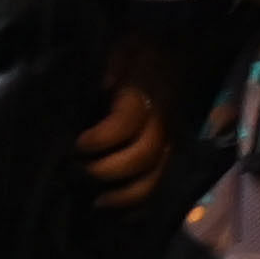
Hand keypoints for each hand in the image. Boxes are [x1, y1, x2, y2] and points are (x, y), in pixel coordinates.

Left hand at [78, 37, 176, 200]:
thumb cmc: (142, 49)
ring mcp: (173, 139)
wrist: (182, 47)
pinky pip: (165, 185)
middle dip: (106, 171)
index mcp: (145, 94)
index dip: (100, 139)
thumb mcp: (124, 45)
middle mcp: (163, 121)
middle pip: (141, 156)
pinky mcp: (176, 152)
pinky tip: (123, 213)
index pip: (125, 123)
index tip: (77, 145)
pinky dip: (145, 204)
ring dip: (126, 196)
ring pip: (156, 177)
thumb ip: (113, 63)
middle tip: (78, 174)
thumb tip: (104, 84)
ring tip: (97, 203)